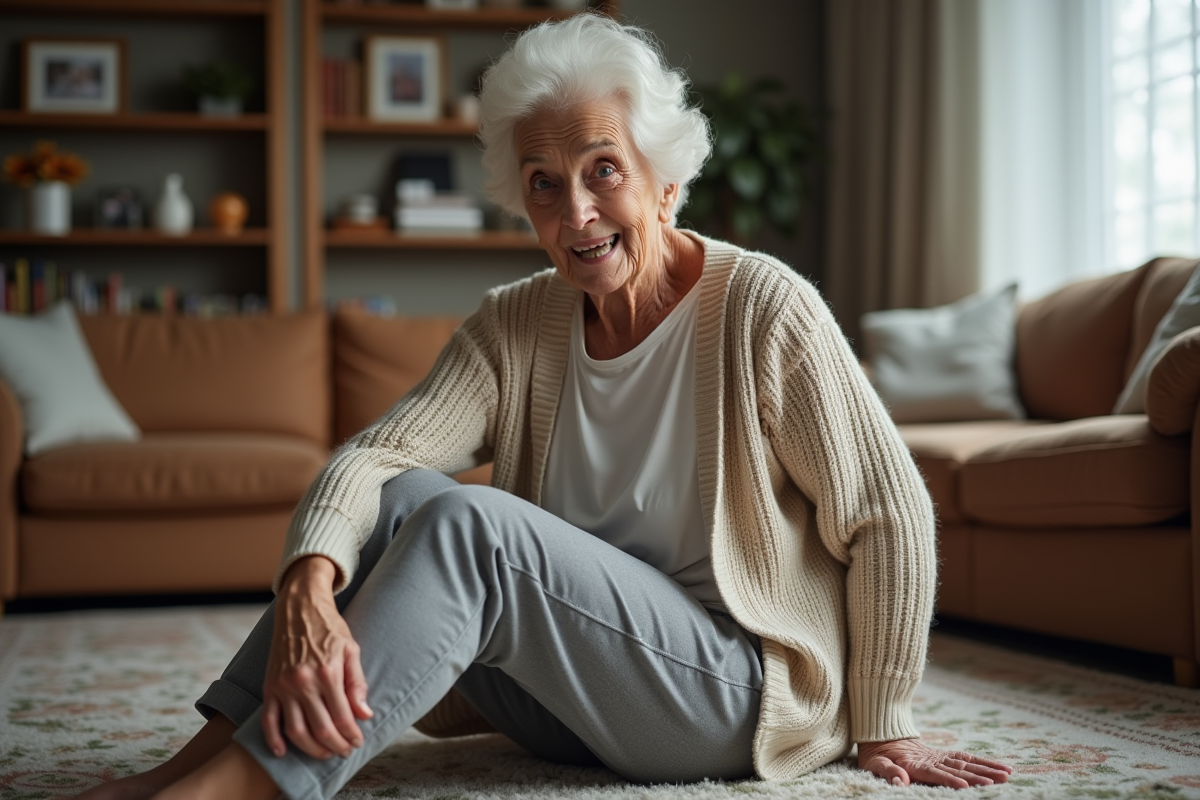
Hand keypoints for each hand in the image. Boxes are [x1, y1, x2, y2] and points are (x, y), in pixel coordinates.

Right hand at [261, 556, 373, 759]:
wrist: (300, 607)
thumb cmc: (330, 627)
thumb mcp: (351, 650)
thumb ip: (358, 684)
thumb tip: (365, 715)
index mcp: (327, 672)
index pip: (343, 717)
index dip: (352, 735)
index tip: (358, 742)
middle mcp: (303, 682)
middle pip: (321, 729)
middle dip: (336, 746)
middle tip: (345, 751)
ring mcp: (283, 686)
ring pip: (296, 731)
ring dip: (311, 748)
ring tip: (324, 753)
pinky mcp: (269, 686)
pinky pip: (268, 720)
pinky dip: (273, 739)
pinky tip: (283, 751)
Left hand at [858, 738, 1012, 788]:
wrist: (880, 733)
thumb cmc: (875, 754)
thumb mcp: (874, 764)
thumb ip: (888, 771)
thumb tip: (901, 780)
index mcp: (914, 763)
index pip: (934, 773)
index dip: (949, 779)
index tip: (965, 786)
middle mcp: (930, 759)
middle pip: (956, 768)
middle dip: (978, 775)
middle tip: (998, 781)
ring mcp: (939, 756)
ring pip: (966, 763)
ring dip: (986, 768)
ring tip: (1007, 774)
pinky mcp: (944, 756)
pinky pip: (966, 759)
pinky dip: (983, 762)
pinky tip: (999, 767)